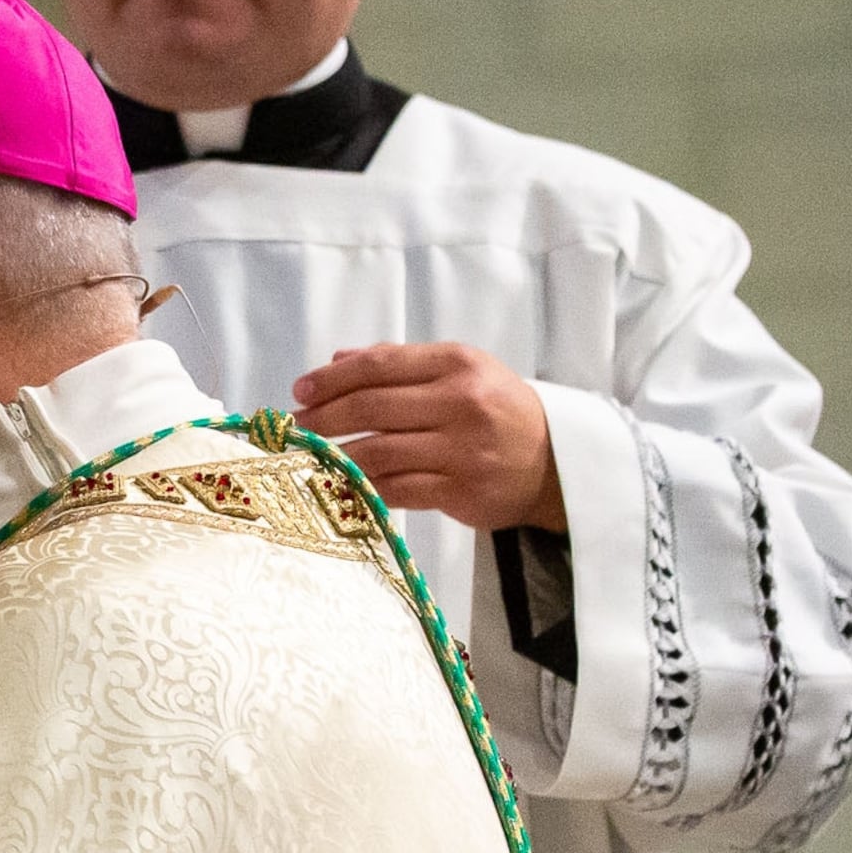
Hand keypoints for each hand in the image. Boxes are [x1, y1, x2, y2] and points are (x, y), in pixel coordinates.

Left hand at [293, 343, 565, 532]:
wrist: (555, 461)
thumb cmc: (496, 409)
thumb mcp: (460, 371)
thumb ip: (399, 362)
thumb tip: (336, 360)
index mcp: (457, 364)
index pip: (379, 366)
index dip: (331, 378)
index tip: (300, 390)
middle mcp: (461, 403)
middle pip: (372, 408)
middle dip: (324, 417)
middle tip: (296, 425)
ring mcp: (463, 450)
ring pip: (379, 452)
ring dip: (336, 455)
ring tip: (311, 455)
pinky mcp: (462, 492)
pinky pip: (398, 489)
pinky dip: (364, 486)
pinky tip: (343, 481)